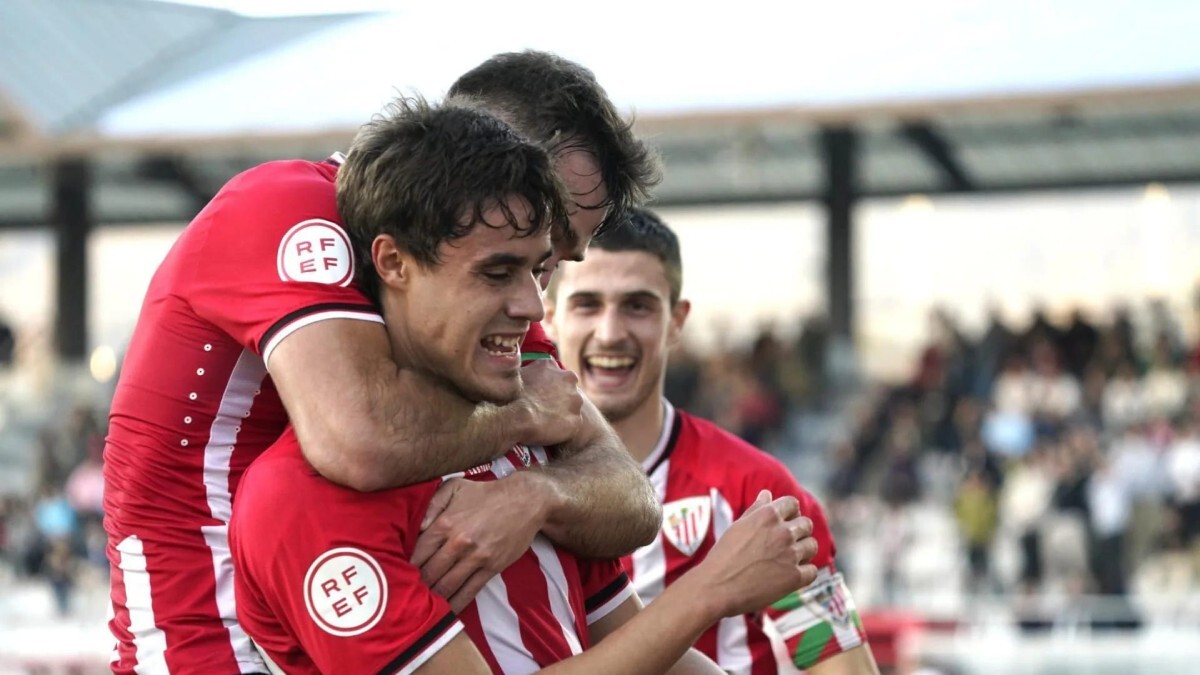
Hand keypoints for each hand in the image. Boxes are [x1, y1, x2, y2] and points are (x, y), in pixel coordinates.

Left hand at [412, 475, 547, 611]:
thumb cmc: (486, 493)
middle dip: (416, 585)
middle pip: (429, 573)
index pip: (417, 553)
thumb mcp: (454, 487)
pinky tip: (446, 611)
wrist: (525, 500)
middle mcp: (458, 543)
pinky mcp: (491, 568)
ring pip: (447, 586)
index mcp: (445, 523)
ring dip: (433, 598)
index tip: (398, 575)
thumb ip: (432, 503)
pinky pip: (469, 591)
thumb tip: (416, 527)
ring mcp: (476, 557)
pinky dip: (456, 604)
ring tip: (422, 606)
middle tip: (407, 594)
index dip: (406, 567)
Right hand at [515, 360, 582, 446]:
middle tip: (544, 407)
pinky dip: (564, 428)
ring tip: (547, 421)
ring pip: (572, 407)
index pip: (554, 373)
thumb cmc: (512, 396)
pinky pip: (572, 424)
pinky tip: (551, 431)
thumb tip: (517, 370)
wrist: (519, 417)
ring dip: (563, 413)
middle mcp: (569, 379)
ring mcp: (576, 400)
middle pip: (566, 388)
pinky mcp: (576, 420)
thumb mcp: (515, 375)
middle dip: (559, 397)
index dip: (547, 385)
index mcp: (552, 366)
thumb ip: (524, 371)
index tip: (539, 393)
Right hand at [693, 490, 817, 616]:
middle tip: (786, 544)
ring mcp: (791, 554)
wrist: (716, 587)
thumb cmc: (723, 556)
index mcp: (768, 515)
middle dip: (799, 531)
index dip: (790, 512)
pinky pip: (812, 571)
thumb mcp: (738, 526)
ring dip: (803, 551)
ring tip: (788, 559)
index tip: (785, 522)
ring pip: (812, 546)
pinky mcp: (795, 577)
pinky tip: (791, 575)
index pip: (792, 504)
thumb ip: (756, 509)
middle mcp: (783, 532)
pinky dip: (804, 572)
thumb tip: (767, 493)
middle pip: (806, 524)